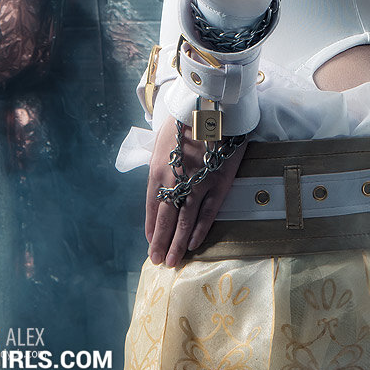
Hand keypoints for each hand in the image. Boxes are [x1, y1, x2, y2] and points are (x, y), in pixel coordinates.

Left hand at [145, 114, 246, 267]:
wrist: (212, 108)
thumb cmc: (185, 121)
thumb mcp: (164, 142)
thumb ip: (161, 167)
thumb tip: (160, 189)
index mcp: (158, 170)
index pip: (152, 206)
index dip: (151, 227)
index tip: (150, 243)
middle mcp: (175, 181)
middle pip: (166, 218)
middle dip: (161, 242)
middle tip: (158, 261)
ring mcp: (197, 184)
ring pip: (185, 220)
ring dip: (177, 243)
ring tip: (173, 261)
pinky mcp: (218, 183)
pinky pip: (207, 212)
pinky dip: (199, 230)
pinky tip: (193, 244)